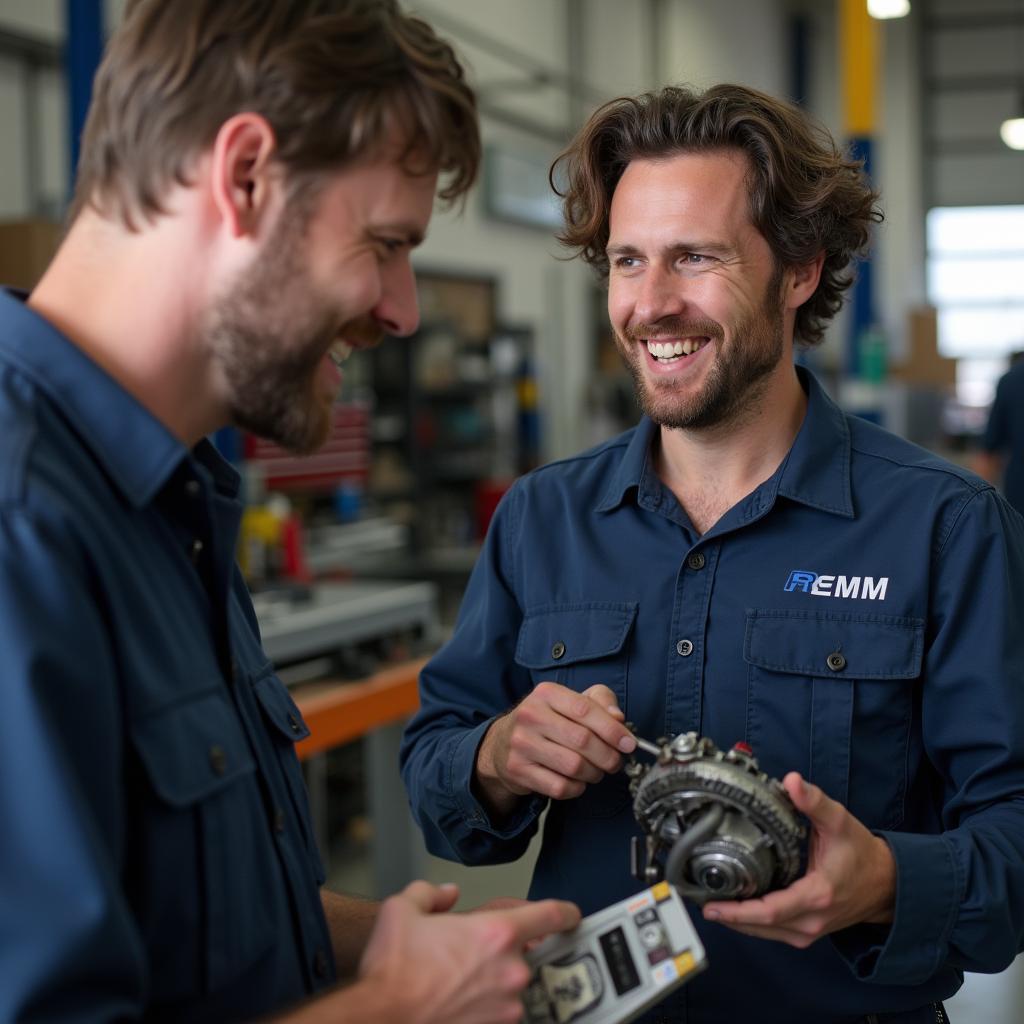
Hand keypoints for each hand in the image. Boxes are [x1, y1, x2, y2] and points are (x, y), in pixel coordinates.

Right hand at [358, 881, 580, 1023]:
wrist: (380, 1019)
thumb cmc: (393, 970)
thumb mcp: (403, 909)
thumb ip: (431, 893)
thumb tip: (447, 895)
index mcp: (496, 933)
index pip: (551, 916)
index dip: (566, 912)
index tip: (571, 915)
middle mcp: (510, 970)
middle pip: (524, 952)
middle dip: (502, 950)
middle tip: (470, 953)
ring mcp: (506, 1007)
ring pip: (510, 984)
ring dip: (493, 980)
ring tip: (455, 980)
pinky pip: (498, 1011)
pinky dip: (484, 1006)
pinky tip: (454, 1000)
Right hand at [475, 682, 635, 814]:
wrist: (502, 744)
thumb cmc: (548, 720)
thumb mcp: (571, 702)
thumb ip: (600, 703)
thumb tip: (619, 719)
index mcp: (546, 693)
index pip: (585, 709)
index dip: (612, 729)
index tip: (629, 743)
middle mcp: (530, 715)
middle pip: (583, 740)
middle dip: (608, 756)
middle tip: (615, 762)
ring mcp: (521, 744)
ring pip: (574, 766)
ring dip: (595, 773)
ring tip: (597, 771)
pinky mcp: (518, 770)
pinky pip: (560, 787)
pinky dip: (577, 788)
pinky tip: (577, 781)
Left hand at [701, 773, 895, 947]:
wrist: (887, 883)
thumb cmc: (862, 853)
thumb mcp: (839, 821)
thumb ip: (813, 801)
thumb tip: (791, 781)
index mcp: (817, 894)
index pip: (771, 910)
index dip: (739, 911)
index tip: (712, 906)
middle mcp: (812, 919)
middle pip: (761, 926)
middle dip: (729, 916)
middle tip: (698, 901)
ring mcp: (810, 930)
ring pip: (766, 933)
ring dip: (738, 921)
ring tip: (710, 904)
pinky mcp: (808, 931)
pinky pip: (774, 932)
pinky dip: (753, 923)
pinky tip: (735, 909)